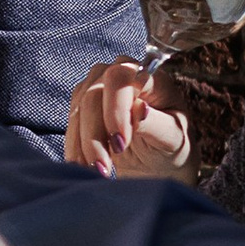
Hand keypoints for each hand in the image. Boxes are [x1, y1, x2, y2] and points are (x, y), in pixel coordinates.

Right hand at [63, 60, 190, 180]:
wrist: (159, 164)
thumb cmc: (172, 148)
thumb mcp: (172, 139)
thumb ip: (155, 123)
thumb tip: (139, 109)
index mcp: (151, 77)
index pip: (121, 78)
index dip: (115, 109)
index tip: (119, 144)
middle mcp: (123, 74)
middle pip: (94, 93)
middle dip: (94, 134)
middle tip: (103, 168)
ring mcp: (101, 86)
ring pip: (78, 107)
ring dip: (82, 142)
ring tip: (95, 171)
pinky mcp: (85, 104)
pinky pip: (72, 121)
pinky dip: (75, 145)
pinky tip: (82, 165)